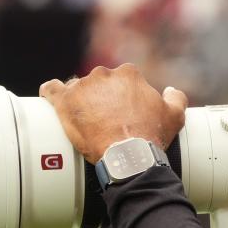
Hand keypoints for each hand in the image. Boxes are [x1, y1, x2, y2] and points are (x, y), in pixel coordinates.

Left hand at [40, 64, 186, 163]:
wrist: (128, 153)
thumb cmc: (150, 136)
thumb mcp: (174, 117)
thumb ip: (176, 98)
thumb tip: (171, 91)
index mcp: (128, 74)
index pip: (121, 79)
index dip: (121, 95)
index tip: (120, 110)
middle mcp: (104, 75)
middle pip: (98, 83)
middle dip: (99, 97)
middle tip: (103, 119)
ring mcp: (83, 86)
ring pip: (76, 87)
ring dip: (79, 100)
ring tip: (81, 119)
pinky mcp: (65, 101)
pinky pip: (51, 90)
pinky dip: (51, 94)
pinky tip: (52, 101)